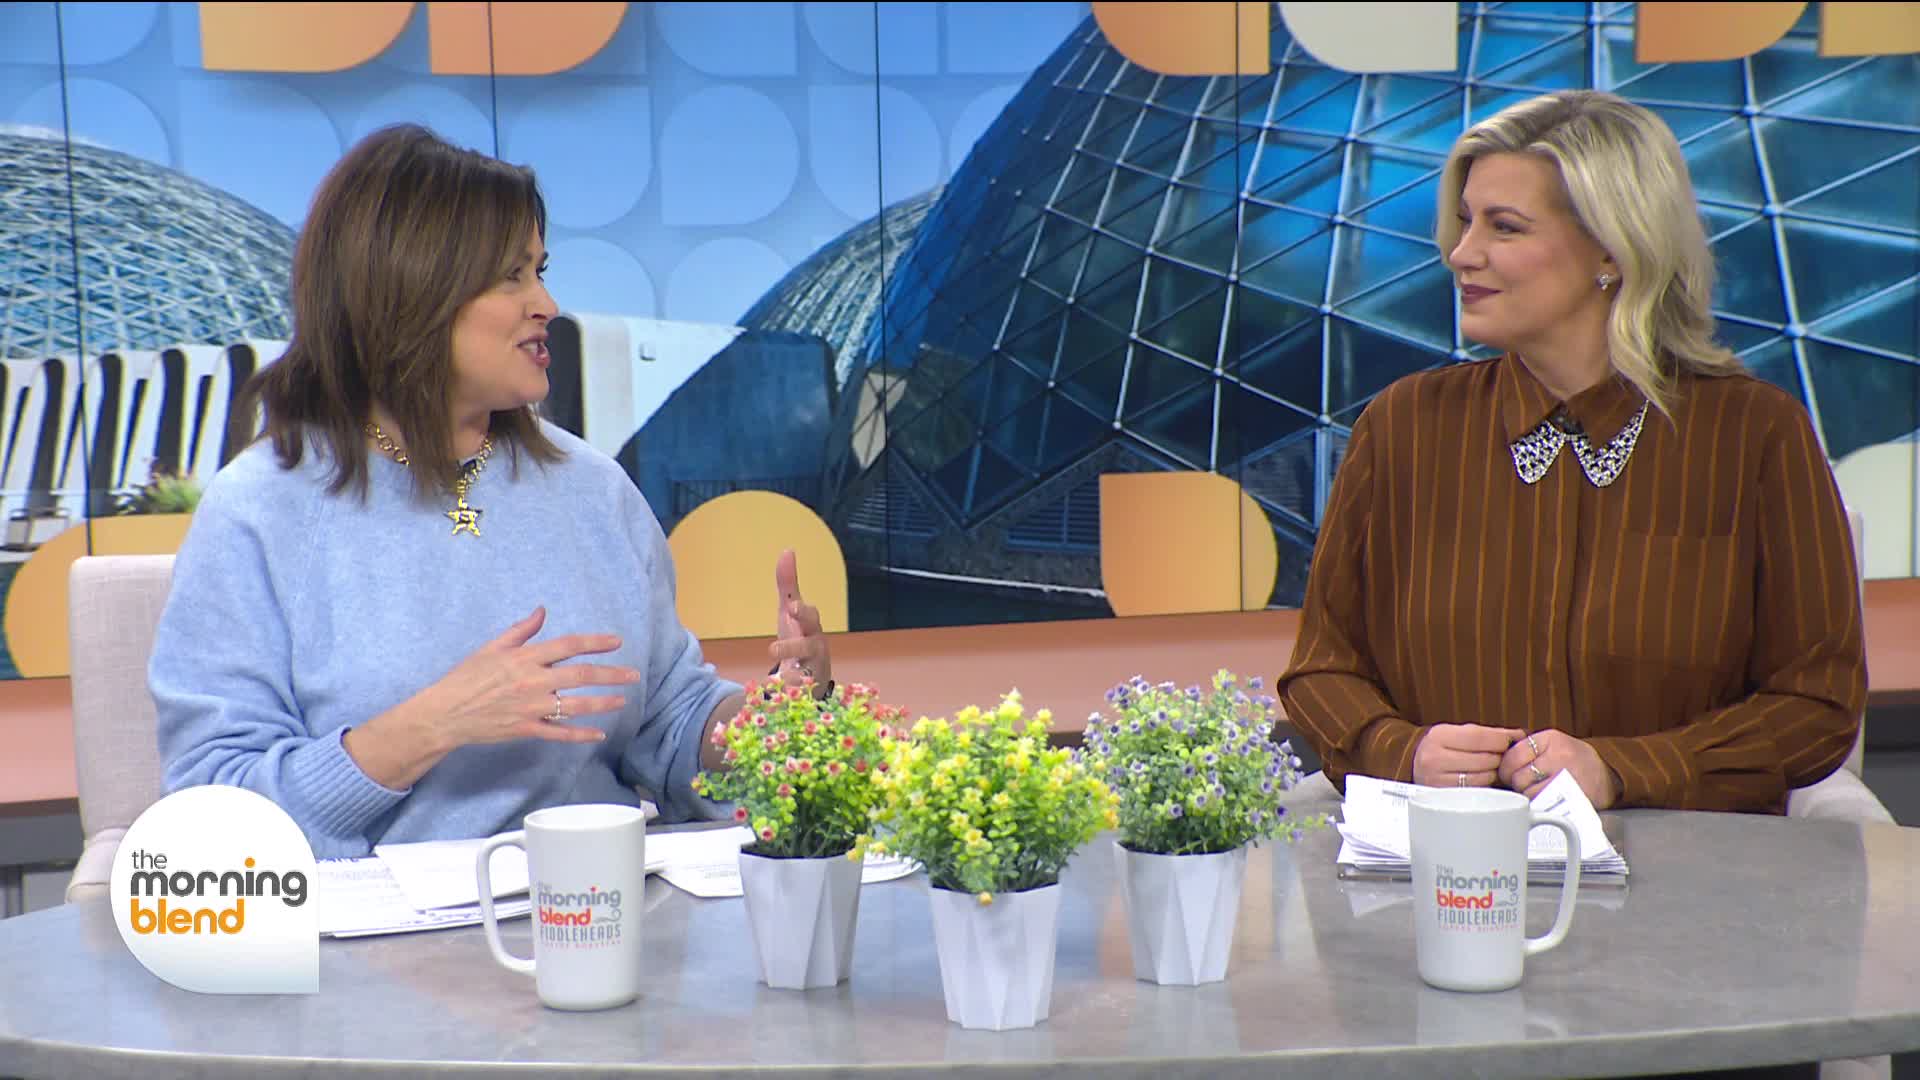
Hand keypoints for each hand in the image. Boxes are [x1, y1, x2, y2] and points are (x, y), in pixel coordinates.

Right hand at [347, 607, 639, 789]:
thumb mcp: (492, 648)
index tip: (616, 642)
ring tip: (622, 700)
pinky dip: (580, 734)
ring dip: (602, 702)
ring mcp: (531, 707)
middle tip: (633, 675)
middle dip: (610, 674)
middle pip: (580, 675)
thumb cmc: (466, 678)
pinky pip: (559, 733)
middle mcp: (532, 681)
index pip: (567, 645)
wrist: (445, 713)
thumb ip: (520, 631)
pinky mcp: (526, 729)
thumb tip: (542, 611)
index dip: (594, 642)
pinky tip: (599, 733)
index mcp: (524, 658)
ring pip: (575, 705)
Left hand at [767, 549, 831, 696]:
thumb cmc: (800, 636)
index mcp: (811, 628)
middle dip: (794, 646)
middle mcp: (815, 650)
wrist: (810, 676)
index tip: (792, 608)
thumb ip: (787, 584)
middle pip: (810, 646)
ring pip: (806, 675)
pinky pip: (798, 697)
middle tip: (773, 649)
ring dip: (792, 677)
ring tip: (779, 682)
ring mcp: (812, 673)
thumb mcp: (790, 612)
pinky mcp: (805, 694)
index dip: (804, 613)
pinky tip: (776, 697)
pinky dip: (788, 697)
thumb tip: (787, 550)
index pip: (811, 617)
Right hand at [1412, 724, 1524, 787]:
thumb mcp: (1457, 732)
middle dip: (1498, 756)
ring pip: (1483, 776)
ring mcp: (1438, 779)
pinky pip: (1477, 789)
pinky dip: (1485, 782)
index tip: (1514, 739)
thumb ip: (1486, 733)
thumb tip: (1518, 736)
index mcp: (1439, 736)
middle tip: (1499, 754)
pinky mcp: (1445, 796)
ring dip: (1492, 771)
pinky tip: (1480, 775)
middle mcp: (1435, 758)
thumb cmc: (1442, 746)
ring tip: (1487, 765)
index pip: (1479, 737)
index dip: (1501, 739)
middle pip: (1484, 758)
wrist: (1415, 762)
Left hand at [1498, 729, 1619, 807]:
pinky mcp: (1573, 796)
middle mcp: (1559, 755)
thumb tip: (1496, 761)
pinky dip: (1540, 805)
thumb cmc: (1574, 761)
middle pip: (1518, 776)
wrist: (1606, 775)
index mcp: (1550, 739)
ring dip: (1528, 795)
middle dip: (1517, 783)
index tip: (1507, 773)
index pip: (1513, 755)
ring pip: (1528, 792)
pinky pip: (1544, 804)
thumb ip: (1528, 750)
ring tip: (1540, 790)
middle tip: (1526, 784)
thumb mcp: (1553, 745)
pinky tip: (1547, 800)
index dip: (1505, 768)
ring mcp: (1567, 776)